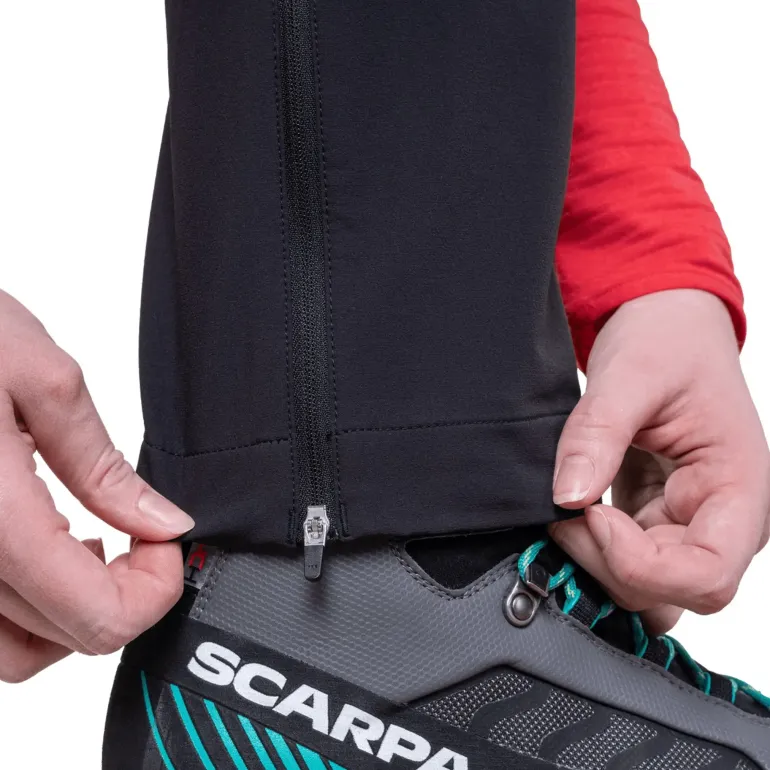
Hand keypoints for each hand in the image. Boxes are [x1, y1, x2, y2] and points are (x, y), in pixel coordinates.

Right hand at [0, 290, 193, 681]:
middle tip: (140, 538)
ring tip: (88, 546)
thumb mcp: (43, 380)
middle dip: (122, 596)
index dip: (154, 590)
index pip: (96, 618)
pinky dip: (24, 607)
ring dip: (69, 614)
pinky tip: (39, 548)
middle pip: (62, 640)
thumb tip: (164, 523)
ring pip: (13, 653)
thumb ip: (102, 467)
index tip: (165, 541)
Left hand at [549, 289, 769, 632]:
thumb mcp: (631, 374)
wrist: (666, 328)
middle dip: (607, 563)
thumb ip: (598, 434)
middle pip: (672, 592)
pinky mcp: (653, 522)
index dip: (641, 563)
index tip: (593, 512)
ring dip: (597, 566)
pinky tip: (568, 517)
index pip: (708, 574)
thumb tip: (568, 496)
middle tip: (563, 511)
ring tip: (564, 514)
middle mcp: (720, 520)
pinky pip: (627, 564)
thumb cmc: (668, 342)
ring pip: (647, 590)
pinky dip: (591, 552)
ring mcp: (686, 525)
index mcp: (739, 489)